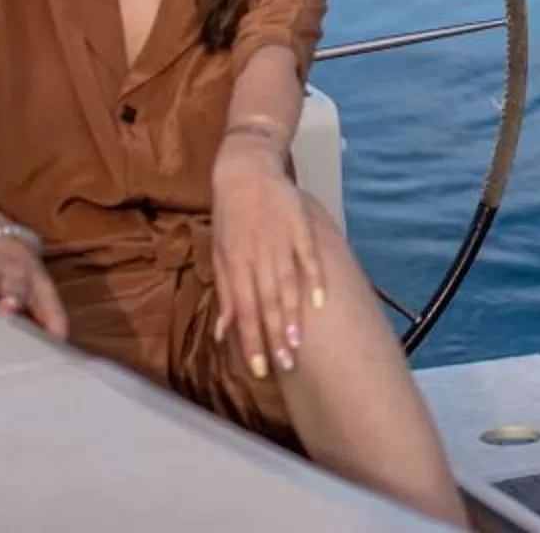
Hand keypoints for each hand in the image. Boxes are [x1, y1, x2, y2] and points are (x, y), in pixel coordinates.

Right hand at [0, 233, 66, 338]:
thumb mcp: (36, 292)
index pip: (50, 302)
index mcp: (38, 284)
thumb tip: (58, 343)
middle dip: (13, 296)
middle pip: (18, 285)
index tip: (56, 338)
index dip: (54, 318)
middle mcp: (17, 274)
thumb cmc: (19, 277)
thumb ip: (45, 316)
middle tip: (8, 308)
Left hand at [211, 133, 324, 381]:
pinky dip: (313, 279)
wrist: (246, 171)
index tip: (260, 369)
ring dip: (292, 316)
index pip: (242, 310)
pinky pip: (307, 257)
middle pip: (264, 303)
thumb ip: (225, 293)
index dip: (250, 341)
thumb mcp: (220, 254)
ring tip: (299, 344)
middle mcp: (256, 256)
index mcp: (235, 264)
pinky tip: (319, 302)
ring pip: (286, 285)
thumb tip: (223, 332)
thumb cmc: (230, 217)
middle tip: (284, 365)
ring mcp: (279, 241)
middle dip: (273, 337)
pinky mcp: (299, 227)